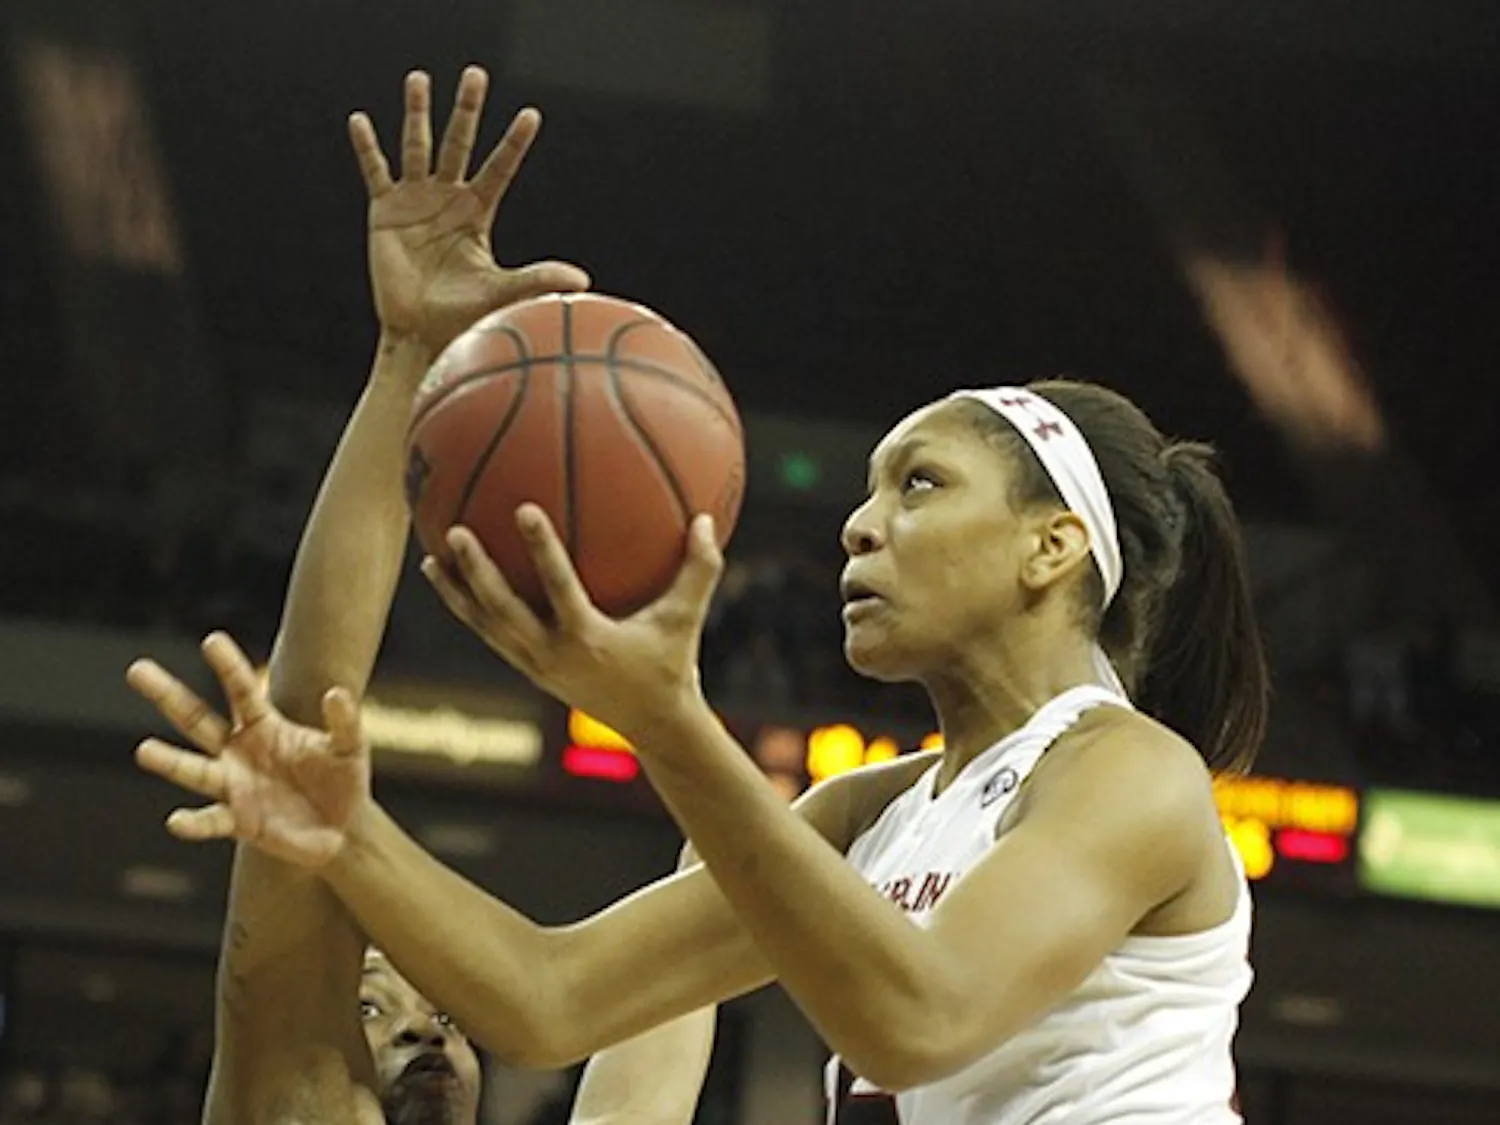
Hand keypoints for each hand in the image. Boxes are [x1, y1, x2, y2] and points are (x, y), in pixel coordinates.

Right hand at [125, 632, 370, 867]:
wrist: (343, 828)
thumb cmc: (343, 779)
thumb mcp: (350, 746)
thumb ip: (344, 721)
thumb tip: (337, 692)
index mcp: (264, 726)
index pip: (241, 690)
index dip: (228, 666)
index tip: (211, 639)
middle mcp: (239, 751)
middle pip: (196, 719)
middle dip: (168, 695)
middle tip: (137, 669)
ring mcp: (233, 786)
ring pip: (193, 770)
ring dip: (169, 762)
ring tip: (144, 750)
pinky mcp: (238, 822)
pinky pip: (211, 821)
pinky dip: (194, 823)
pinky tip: (177, 821)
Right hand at [351, 66, 589, 354]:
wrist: (422, 334)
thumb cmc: (464, 317)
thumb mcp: (503, 291)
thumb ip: (538, 278)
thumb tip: (582, 279)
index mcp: (478, 212)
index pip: (500, 168)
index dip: (514, 142)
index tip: (531, 114)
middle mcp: (449, 199)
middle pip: (460, 143)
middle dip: (467, 109)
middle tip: (476, 74)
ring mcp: (416, 201)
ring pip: (418, 146)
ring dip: (418, 113)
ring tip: (419, 78)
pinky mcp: (385, 212)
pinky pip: (375, 172)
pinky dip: (367, 147)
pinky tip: (360, 120)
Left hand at [422, 507, 722, 744]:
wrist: (653, 725)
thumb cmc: (672, 665)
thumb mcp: (686, 618)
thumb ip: (700, 569)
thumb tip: (708, 518)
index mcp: (588, 640)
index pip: (559, 588)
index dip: (540, 550)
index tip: (523, 509)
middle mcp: (553, 655)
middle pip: (502, 613)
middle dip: (476, 574)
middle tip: (455, 532)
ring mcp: (535, 666)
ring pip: (485, 627)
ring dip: (457, 594)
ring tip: (430, 559)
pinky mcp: (530, 670)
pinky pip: (491, 635)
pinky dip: (470, 609)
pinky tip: (455, 582)